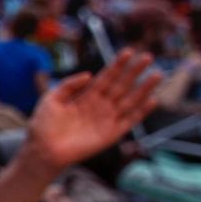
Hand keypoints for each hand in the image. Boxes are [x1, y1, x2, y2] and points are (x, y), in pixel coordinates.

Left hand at [24, 50, 158, 170]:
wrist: (43, 150)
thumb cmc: (43, 125)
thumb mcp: (52, 99)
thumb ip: (69, 85)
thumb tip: (89, 74)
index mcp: (86, 96)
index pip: (106, 77)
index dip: (117, 65)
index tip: (128, 51)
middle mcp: (100, 106)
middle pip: (121, 85)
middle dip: (134, 71)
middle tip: (148, 57)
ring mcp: (107, 119)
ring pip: (130, 100)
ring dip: (144, 88)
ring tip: (157, 74)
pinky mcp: (111, 134)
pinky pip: (130, 121)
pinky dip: (141, 111)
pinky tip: (152, 100)